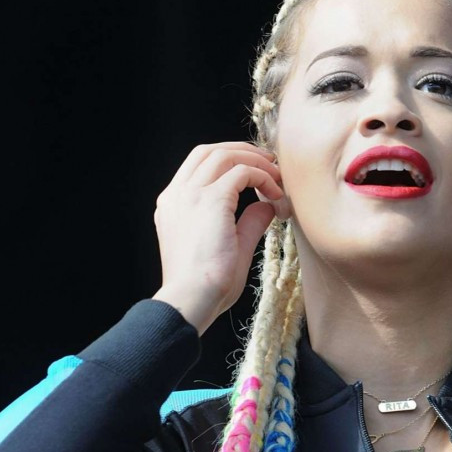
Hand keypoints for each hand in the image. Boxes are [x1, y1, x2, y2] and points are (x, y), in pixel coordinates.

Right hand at [152, 141, 288, 334]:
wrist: (192, 299)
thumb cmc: (207, 286)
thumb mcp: (231, 247)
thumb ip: (247, 223)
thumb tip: (267, 207)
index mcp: (174, 205)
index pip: (199, 165)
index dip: (229, 161)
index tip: (255, 173)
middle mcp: (177, 194)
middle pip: (209, 151)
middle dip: (243, 151)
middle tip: (270, 164)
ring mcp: (191, 195)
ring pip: (224, 154)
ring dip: (255, 161)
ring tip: (277, 177)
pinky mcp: (211, 200)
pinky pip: (242, 172)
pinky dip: (262, 177)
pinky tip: (275, 195)